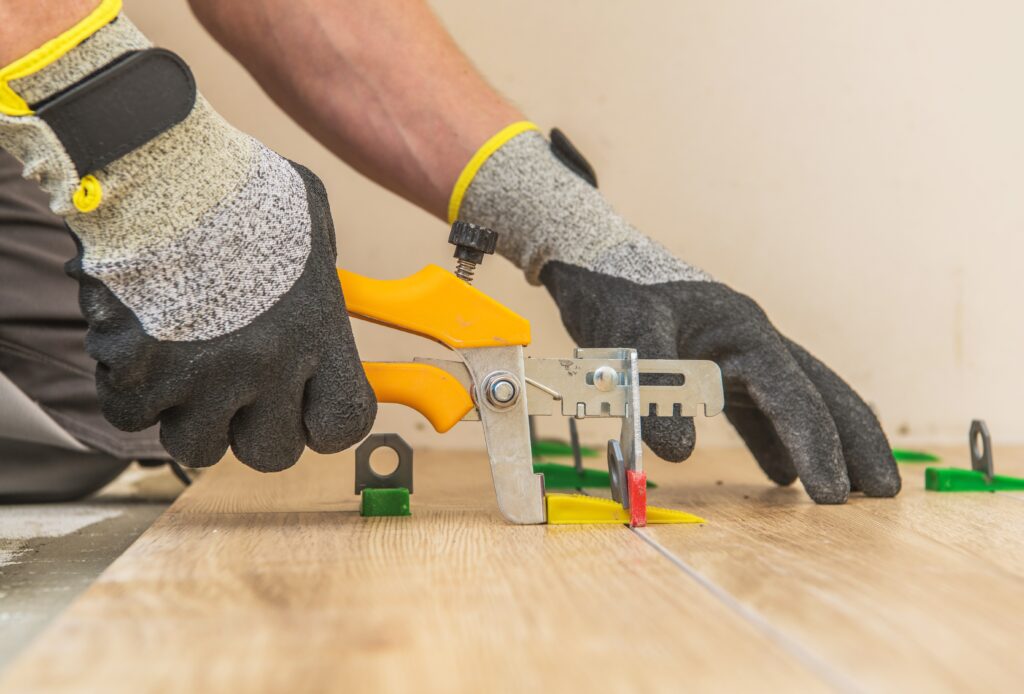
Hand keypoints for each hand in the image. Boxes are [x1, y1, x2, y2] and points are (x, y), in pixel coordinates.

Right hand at [0, 10, 374, 469]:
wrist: (161, 162)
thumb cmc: (239, 184)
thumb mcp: (311, 223)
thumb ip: (323, 278)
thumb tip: (330, 297)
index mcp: (318, 334)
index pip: (344, 424)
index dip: (325, 422)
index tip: (307, 408)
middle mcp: (268, 367)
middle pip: (271, 455)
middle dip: (254, 429)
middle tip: (237, 392)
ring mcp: (202, 375)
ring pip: (196, 446)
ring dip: (188, 414)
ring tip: (182, 363)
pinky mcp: (138, 371)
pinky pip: (131, 415)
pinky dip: (129, 391)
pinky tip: (136, 347)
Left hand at [541, 262, 899, 502]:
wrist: (593, 264)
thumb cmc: (615, 292)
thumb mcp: (630, 339)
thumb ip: (654, 392)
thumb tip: (676, 455)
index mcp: (746, 331)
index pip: (795, 396)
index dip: (817, 446)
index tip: (831, 493)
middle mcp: (753, 343)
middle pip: (820, 394)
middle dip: (854, 442)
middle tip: (885, 491)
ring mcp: (737, 356)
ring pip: (794, 403)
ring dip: (819, 445)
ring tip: (848, 490)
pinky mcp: (715, 368)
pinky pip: (757, 410)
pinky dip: (772, 440)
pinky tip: (780, 474)